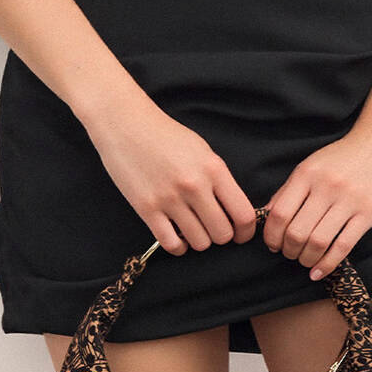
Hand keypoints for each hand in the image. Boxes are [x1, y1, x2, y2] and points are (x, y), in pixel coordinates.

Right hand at [87, 96, 257, 255]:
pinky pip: (171, 244)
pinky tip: (177, 237)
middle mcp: (194, 186)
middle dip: (221, 236)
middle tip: (212, 229)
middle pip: (222, 234)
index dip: (246, 231)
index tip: (240, 233)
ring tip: (193, 230)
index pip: (244, 214)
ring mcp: (170, 199)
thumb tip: (232, 211)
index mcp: (214, 169)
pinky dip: (178, 247)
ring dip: (199, 241)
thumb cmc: (166, 136)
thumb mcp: (202, 151)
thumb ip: (219, 180)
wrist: (125, 125)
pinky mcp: (147, 209)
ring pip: (199, 243)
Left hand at [262, 111, 371, 278]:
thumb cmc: (346, 154)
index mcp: (307, 174)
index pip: (280, 213)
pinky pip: (343, 245)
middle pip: (296, 231)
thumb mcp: (313, 163)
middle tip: (289, 254)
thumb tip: (268, 215)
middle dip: (288, 250)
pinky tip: (319, 271)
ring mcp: (349, 200)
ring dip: (306, 259)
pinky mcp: (369, 213)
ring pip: (318, 241)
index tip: (272, 244)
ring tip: (304, 261)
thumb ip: (290, 188)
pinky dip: (328, 263)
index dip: (271, 235)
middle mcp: (326, 187)